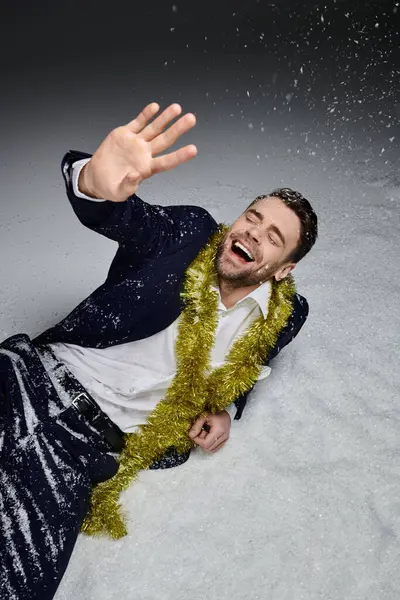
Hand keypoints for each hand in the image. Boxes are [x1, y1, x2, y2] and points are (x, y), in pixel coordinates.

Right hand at [79, 102, 196, 201]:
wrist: (97, 177)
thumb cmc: (111, 186)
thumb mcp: (119, 192)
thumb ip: (128, 186)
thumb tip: (136, 176)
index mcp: (147, 169)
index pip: (167, 161)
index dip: (180, 156)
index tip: (193, 149)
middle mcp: (145, 154)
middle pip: (165, 140)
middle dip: (178, 129)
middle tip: (191, 119)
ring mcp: (136, 142)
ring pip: (154, 128)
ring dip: (165, 118)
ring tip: (176, 108)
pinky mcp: (125, 134)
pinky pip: (138, 122)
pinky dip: (146, 114)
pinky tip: (154, 107)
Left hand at [188, 411, 230, 452]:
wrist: (225, 412)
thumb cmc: (215, 412)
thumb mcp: (204, 416)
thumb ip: (196, 426)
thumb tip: (191, 435)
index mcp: (219, 430)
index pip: (205, 444)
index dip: (197, 440)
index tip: (194, 433)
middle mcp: (224, 437)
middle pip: (208, 448)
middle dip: (201, 441)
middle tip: (200, 432)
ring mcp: (225, 439)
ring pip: (211, 449)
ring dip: (205, 443)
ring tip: (205, 433)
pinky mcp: (225, 440)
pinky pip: (215, 448)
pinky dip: (210, 444)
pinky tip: (209, 436)